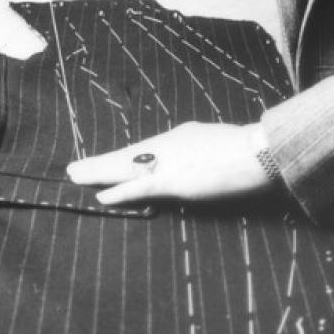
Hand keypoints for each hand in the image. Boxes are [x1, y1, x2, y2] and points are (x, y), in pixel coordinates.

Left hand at [66, 121, 274, 205]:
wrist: (258, 151)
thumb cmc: (245, 149)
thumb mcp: (215, 144)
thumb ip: (198, 153)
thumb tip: (189, 166)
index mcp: (180, 137)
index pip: (144, 151)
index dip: (121, 159)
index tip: (104, 163)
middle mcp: (168, 146)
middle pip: (127, 156)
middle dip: (101, 163)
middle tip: (75, 168)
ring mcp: (170, 162)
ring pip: (125, 168)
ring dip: (100, 173)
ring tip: (76, 176)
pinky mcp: (175, 181)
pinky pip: (140, 188)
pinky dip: (120, 192)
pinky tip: (102, 196)